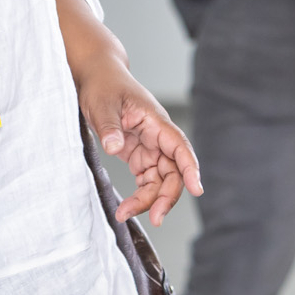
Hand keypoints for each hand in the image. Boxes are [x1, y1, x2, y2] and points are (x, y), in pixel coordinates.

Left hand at [56, 0, 201, 225]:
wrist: (97, 76)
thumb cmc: (103, 85)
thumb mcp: (101, 104)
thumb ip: (109, 127)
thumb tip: (115, 147)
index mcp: (155, 121)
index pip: (180, 146)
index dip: (191, 168)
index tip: (197, 189)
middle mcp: (158, 136)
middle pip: (173, 171)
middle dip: (166, 196)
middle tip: (153, 218)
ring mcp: (150, 147)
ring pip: (160, 180)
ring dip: (149, 200)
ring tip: (124, 214)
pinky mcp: (139, 154)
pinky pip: (147, 180)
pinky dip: (140, 195)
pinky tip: (126, 207)